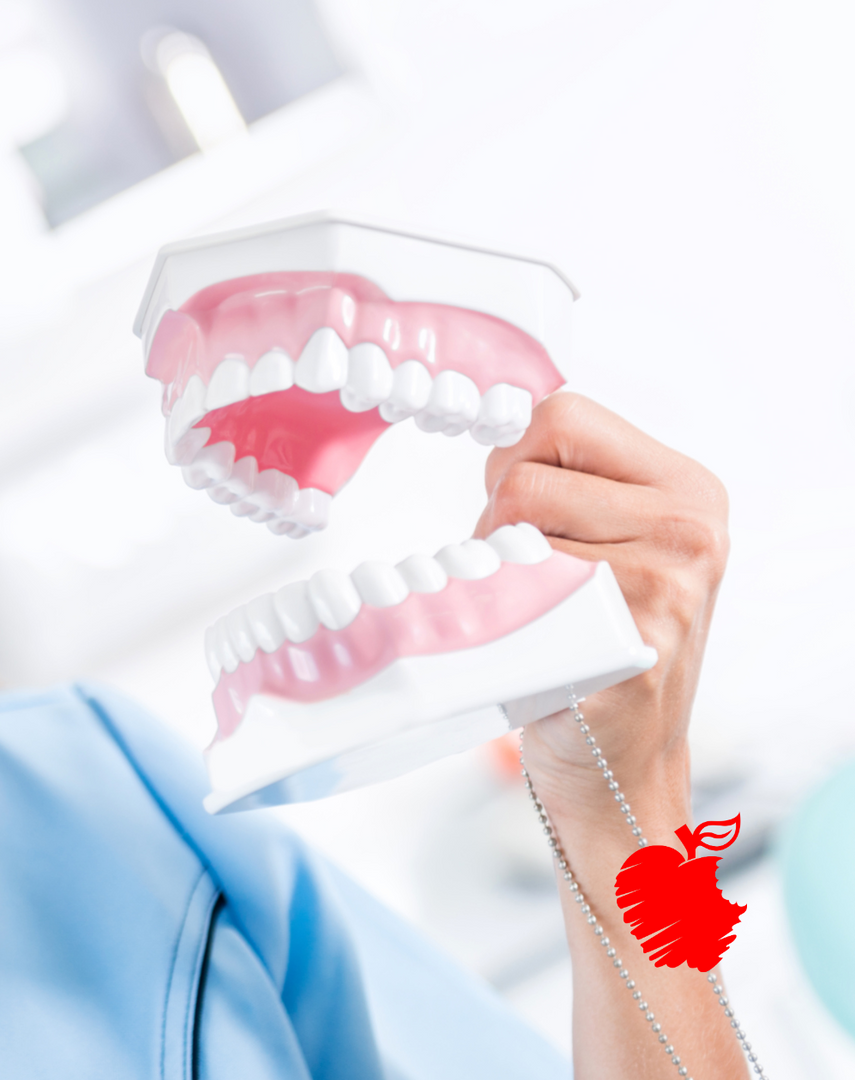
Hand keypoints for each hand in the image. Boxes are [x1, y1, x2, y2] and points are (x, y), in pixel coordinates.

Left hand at [475, 392, 740, 1079]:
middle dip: (495, 521)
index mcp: (688, 489)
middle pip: (520, 473)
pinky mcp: (627, 642)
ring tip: (534, 618)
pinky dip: (498, 620)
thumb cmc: (593, 644)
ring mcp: (665, 587)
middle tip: (526, 582)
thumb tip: (491, 431)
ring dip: (493, 572)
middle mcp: (691, 529)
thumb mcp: (609, 542)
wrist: (620, 763)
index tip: (518, 509)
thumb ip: (566, 482)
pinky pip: (514, 596)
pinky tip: (533, 651)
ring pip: (507, 530)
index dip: (513, 458)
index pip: (560, 413)